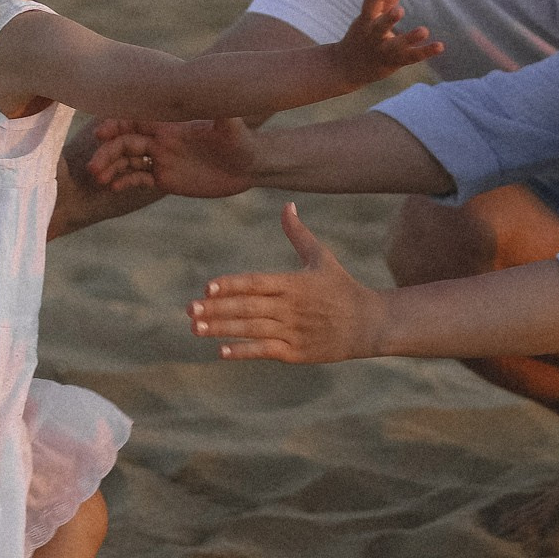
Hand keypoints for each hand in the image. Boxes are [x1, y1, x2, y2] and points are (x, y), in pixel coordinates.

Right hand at [89, 116, 257, 196]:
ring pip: (127, 161)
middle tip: (94, 167)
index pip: (135, 120)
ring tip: (100, 179)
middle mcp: (161, 139)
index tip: (100, 133)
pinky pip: (138, 179)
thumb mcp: (232, 126)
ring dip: (111, 168)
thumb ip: (221, 112)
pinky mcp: (165, 178)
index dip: (116, 125)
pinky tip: (114, 188)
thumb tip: (219, 90)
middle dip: (107, 152)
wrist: (249, 165)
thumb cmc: (241, 140)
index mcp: (170, 125)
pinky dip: (124, 181)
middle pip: (125, 143)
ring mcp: (161, 158)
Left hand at [190, 204, 387, 362]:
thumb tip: (286, 205)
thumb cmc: (342, 287)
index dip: (231, 284)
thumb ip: (299, 234)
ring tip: (195, 327)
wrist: (370, 324)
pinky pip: (266, 350)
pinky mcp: (297, 352)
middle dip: (217, 308)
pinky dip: (244, 351)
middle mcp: (291, 307)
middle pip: (249, 307)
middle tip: (188, 309)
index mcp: (294, 283)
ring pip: (252, 329)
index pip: (256, 282)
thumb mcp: (322, 257)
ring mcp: (293, 331)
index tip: (207, 286)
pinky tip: (221, 351)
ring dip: (223, 329)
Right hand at [331, 0, 440, 85]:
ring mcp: (382, 51)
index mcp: (365, 21)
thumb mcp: (369, 18)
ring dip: (409, 38)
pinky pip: (410, 57)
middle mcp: (372, 36)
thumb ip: (385, 1)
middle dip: (388, 19)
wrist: (346, 68)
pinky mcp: (393, 62)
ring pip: (395, 46)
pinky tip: (440, 46)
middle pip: (379, 27)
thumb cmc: (362, 36)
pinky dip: (425, 52)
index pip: (371, 2)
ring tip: (424, 31)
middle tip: (399, 10)